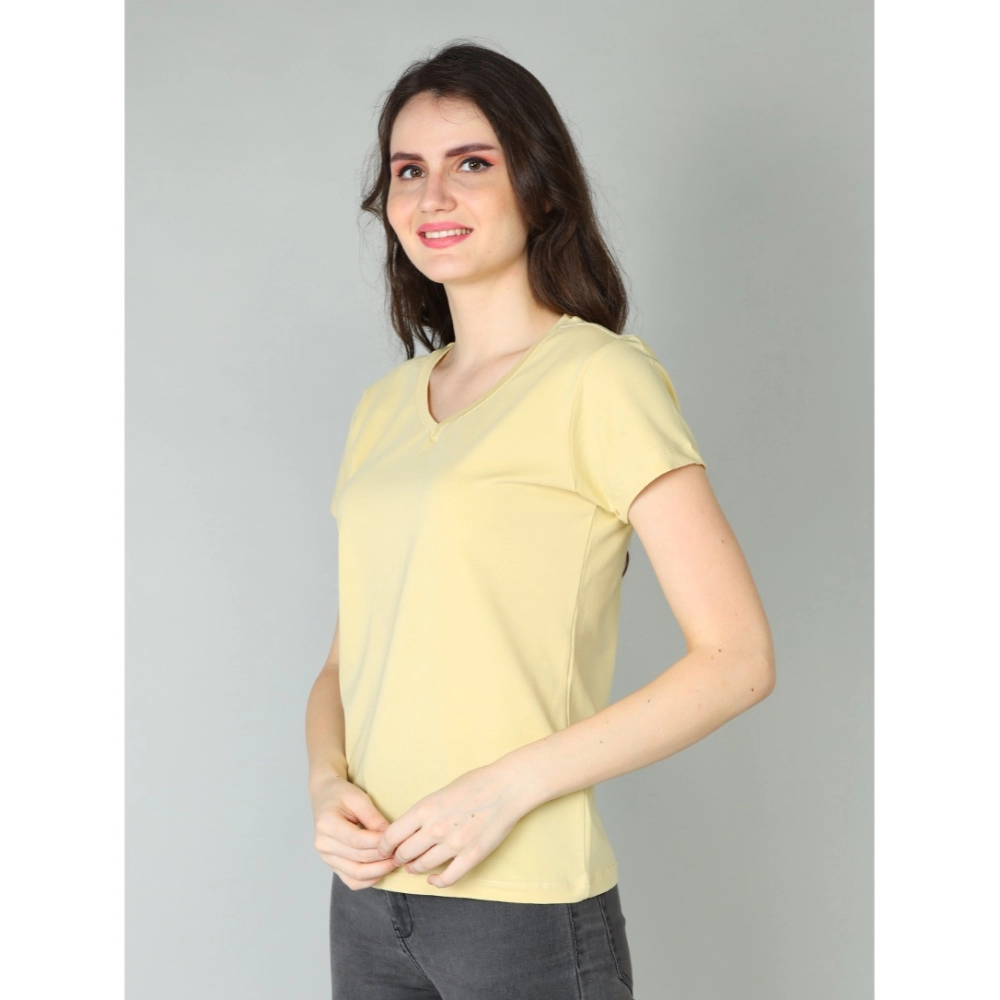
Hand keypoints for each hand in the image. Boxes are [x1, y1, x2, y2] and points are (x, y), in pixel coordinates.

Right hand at [311, 774, 397, 889]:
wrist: (324, 796)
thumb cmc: (342, 794)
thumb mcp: (358, 798)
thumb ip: (373, 818)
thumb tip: (389, 836)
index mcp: (327, 824)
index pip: (357, 840)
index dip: (379, 843)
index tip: (397, 841)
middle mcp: (323, 844)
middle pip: (358, 858)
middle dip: (382, 858)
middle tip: (401, 853)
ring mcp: (326, 857)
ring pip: (355, 874)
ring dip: (378, 872)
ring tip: (395, 863)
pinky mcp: (332, 865)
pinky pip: (351, 881)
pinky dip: (368, 880)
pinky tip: (382, 872)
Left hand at [375, 762, 528, 888]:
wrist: (507, 787)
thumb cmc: (475, 783)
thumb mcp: (440, 792)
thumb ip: (423, 812)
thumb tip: (408, 829)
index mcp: (425, 809)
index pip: (391, 836)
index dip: (384, 846)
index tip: (384, 849)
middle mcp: (435, 828)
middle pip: (404, 853)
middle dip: (398, 858)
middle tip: (399, 859)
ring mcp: (454, 844)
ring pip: (422, 866)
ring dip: (415, 868)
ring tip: (414, 866)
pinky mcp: (471, 856)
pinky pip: (447, 878)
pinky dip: (436, 882)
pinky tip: (433, 879)